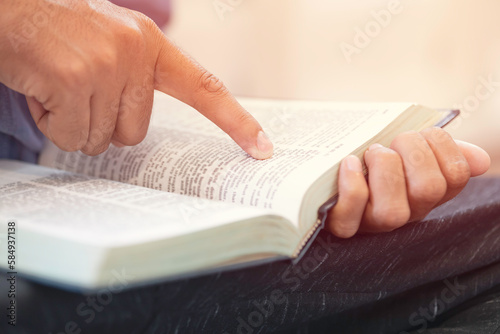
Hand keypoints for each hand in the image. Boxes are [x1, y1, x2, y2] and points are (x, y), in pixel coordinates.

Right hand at [0, 0, 272, 158]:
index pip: (204, 87)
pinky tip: (41, 90)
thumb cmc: (59, 29)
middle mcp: (135, 52)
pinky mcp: (73, 79)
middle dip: (103, 124)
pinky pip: (70, 135)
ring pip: (101, 139)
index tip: (262, 147)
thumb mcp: (112, 41)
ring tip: (56, 87)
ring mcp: (105, 65)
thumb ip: (137, 79)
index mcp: (150, 44)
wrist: (8, 3)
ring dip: (74, 124)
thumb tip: (136, 130)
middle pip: (136, 132)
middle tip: (78, 92)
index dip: (236, 121)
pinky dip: (51, 123)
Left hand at [328, 127, 490, 237]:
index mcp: (427, 192)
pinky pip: (350, 216)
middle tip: (392, 142)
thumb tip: (479, 159)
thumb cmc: (375, 158)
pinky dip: (352, 185)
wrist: (331, 171)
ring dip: (384, 169)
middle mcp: (406, 212)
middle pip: (428, 190)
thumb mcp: (409, 150)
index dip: (442, 147)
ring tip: (371, 152)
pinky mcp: (343, 225)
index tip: (422, 133)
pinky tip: (349, 162)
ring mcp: (373, 223)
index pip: (455, 176)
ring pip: (392, 212)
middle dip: (412, 152)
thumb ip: (442, 152)